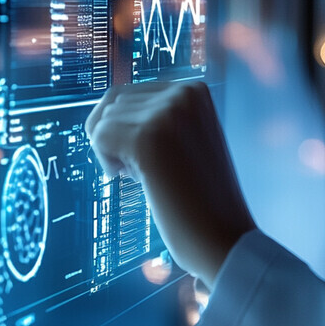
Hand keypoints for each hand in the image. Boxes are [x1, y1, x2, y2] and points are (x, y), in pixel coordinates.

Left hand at [85, 81, 255, 287]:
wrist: (225, 235)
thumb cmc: (202, 194)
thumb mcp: (188, 136)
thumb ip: (160, 116)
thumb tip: (108, 107)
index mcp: (194, 90)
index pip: (129, 92)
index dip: (122, 127)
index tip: (140, 157)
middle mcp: (183, 93)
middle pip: (112, 102)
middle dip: (113, 137)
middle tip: (138, 169)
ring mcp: (167, 113)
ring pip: (104, 120)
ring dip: (111, 151)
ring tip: (143, 175)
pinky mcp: (149, 138)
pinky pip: (99, 137)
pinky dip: (106, 162)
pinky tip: (133, 179)